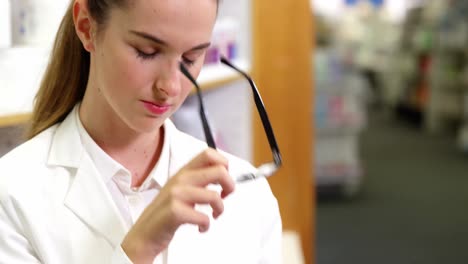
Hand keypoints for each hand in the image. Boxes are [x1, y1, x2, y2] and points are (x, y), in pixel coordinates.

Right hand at [121, 148, 234, 262]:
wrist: (144, 234)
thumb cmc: (165, 212)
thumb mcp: (181, 189)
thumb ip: (198, 180)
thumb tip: (223, 175)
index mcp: (184, 172)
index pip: (209, 154)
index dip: (224, 164)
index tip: (223, 179)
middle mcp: (181, 180)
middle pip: (219, 171)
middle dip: (229, 185)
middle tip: (225, 196)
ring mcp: (177, 195)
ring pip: (214, 196)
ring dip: (219, 209)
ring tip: (213, 215)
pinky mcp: (175, 212)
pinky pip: (204, 217)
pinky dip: (206, 225)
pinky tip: (201, 227)